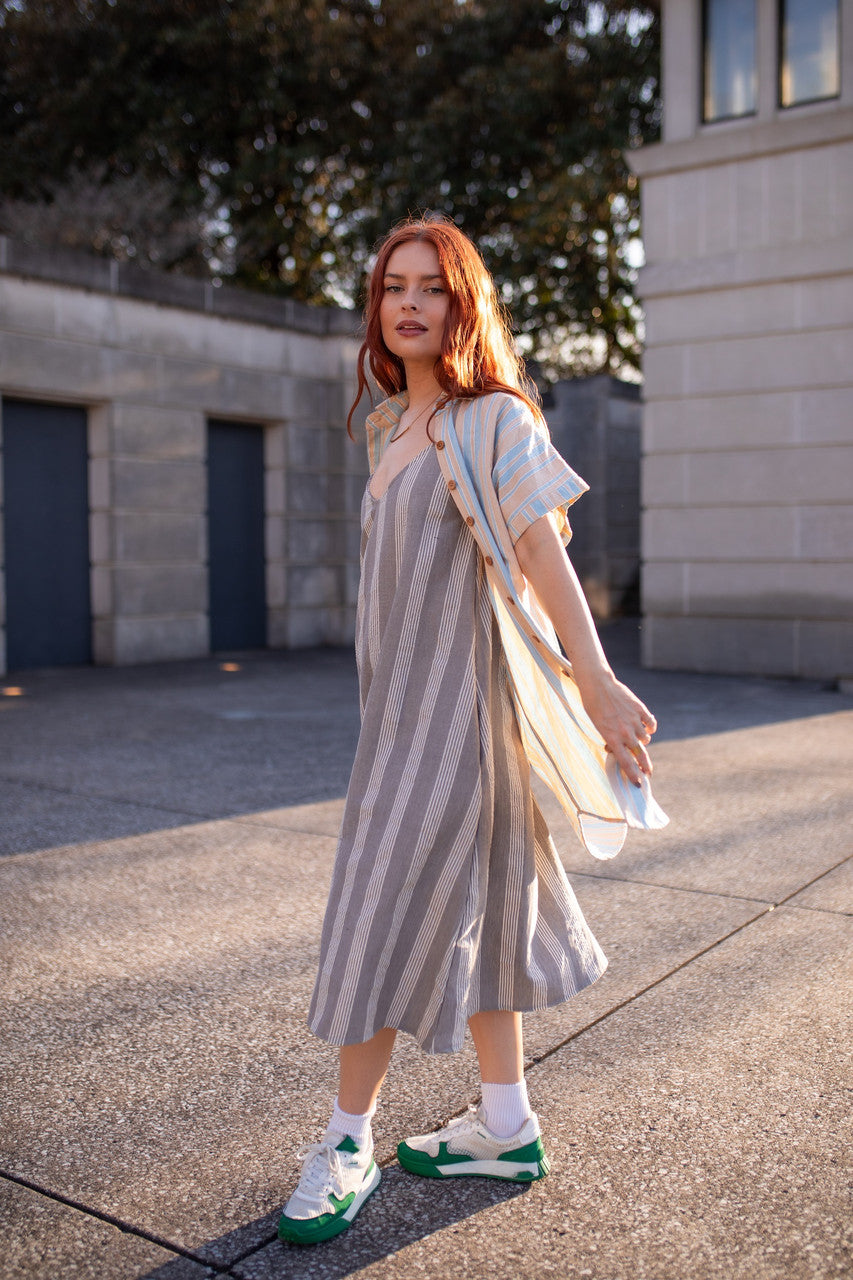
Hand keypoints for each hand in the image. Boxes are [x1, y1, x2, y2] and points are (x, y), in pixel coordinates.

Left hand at [576, 670, 656, 786]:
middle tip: (648, 772)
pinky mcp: (640, 710)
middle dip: (645, 766)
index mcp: (612, 738)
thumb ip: (610, 739)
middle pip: (640, 754)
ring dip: (642, 741)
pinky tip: (647, 728)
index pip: (625, 762)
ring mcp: (634, 721)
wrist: (598, 685)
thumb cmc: (594, 707)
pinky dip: (650, 728)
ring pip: (645, 739)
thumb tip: (616, 749)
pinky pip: (651, 724)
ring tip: (636, 738)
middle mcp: (625, 732)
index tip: (638, 784)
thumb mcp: (598, 727)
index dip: (633, 774)